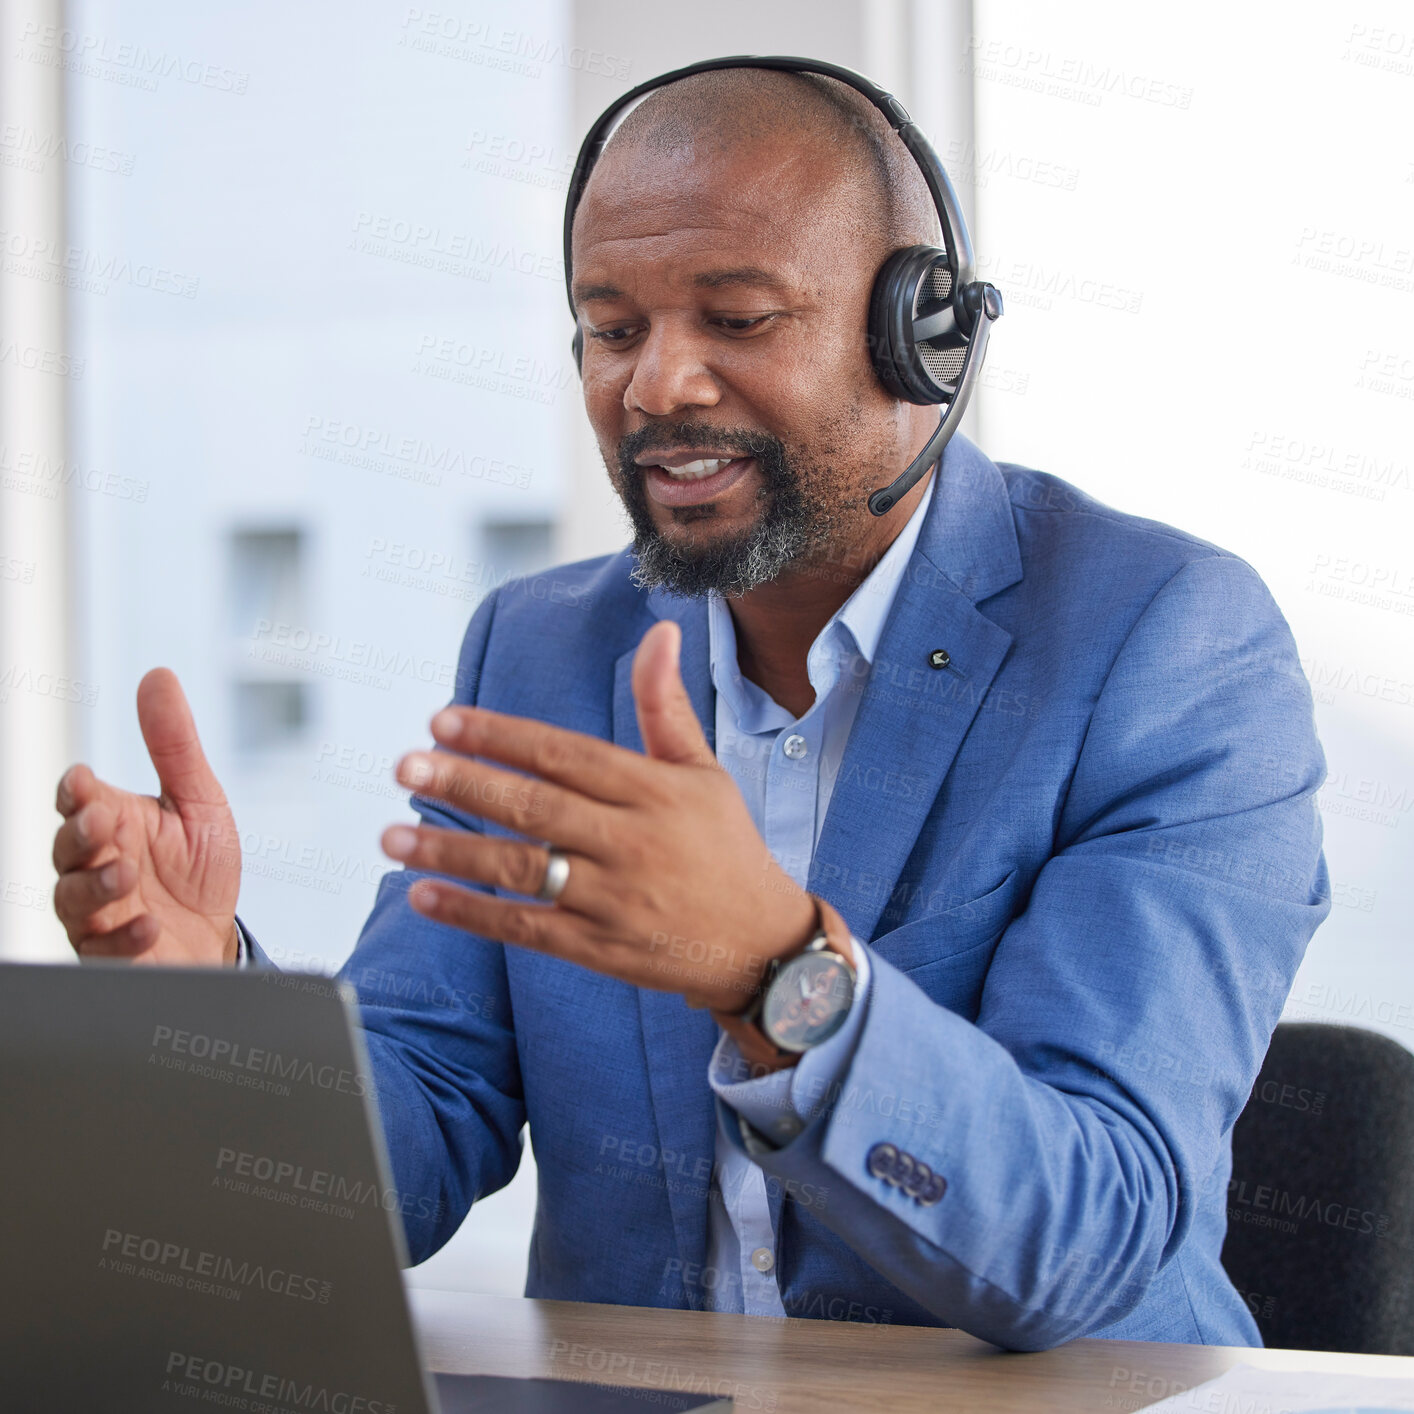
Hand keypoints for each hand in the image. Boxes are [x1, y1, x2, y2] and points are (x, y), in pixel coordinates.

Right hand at [52, 669, 240, 965]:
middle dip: (79, 835)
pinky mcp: (114, 954)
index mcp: (112, 823)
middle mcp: (96, 865)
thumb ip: (173, 745)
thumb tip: (158, 676)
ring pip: (72, 899)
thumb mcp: (198, 801)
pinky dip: (122, 937)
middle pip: (66, 848)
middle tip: (103, 823)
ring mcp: (100, 911)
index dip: (76, 792)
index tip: (84, 783)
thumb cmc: (198, 867)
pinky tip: (148, 924)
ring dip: (95, 884)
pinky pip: (104, 949)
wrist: (215, 935)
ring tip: (126, 872)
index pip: (77, 801)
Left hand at [380, 621, 817, 1011]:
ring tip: (393, 835)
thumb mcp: (702, 772)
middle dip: (465, 783)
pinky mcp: (600, 948)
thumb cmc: (725, 845)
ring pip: (522, 869)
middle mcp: (631, 841)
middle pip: (535, 807)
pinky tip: (423, 895)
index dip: (501, 736)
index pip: (564, 754)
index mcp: (653, 790)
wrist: (760, 944)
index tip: (443, 720)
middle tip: (404, 765)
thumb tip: (658, 632)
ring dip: (452, 850)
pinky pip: (526, 928)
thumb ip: (665, 706)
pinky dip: (472, 913)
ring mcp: (613, 898)